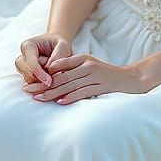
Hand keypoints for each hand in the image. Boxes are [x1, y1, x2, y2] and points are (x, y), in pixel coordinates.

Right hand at [15, 33, 72, 90]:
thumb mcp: (63, 46)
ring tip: (52, 72)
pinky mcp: (26, 76)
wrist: (57, 46)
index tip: (49, 82)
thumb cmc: (59, 44)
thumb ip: (57, 57)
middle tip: (55, 76)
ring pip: (28, 81)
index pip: (31, 63)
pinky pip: (31, 85)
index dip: (40, 74)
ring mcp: (23, 68)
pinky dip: (40, 85)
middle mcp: (22, 57)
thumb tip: (50, 70)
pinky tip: (49, 79)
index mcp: (28, 46)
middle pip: (27, 74)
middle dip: (40, 78)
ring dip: (41, 81)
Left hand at [30, 53, 151, 104]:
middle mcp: (87, 65)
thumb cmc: (108, 76)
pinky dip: (71, 97)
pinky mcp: (102, 86)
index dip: (43, 75)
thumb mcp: (90, 68)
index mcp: (82, 59)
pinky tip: (60, 102)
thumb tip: (52, 80)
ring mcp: (95, 75)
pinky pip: (83, 92)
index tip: (29, 81)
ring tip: (39, 98)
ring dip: (52, 92)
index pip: (58, 66)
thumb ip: (74, 71)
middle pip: (60, 76)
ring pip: (69, 84)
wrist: (131, 79)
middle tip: (28, 91)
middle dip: (43, 84)